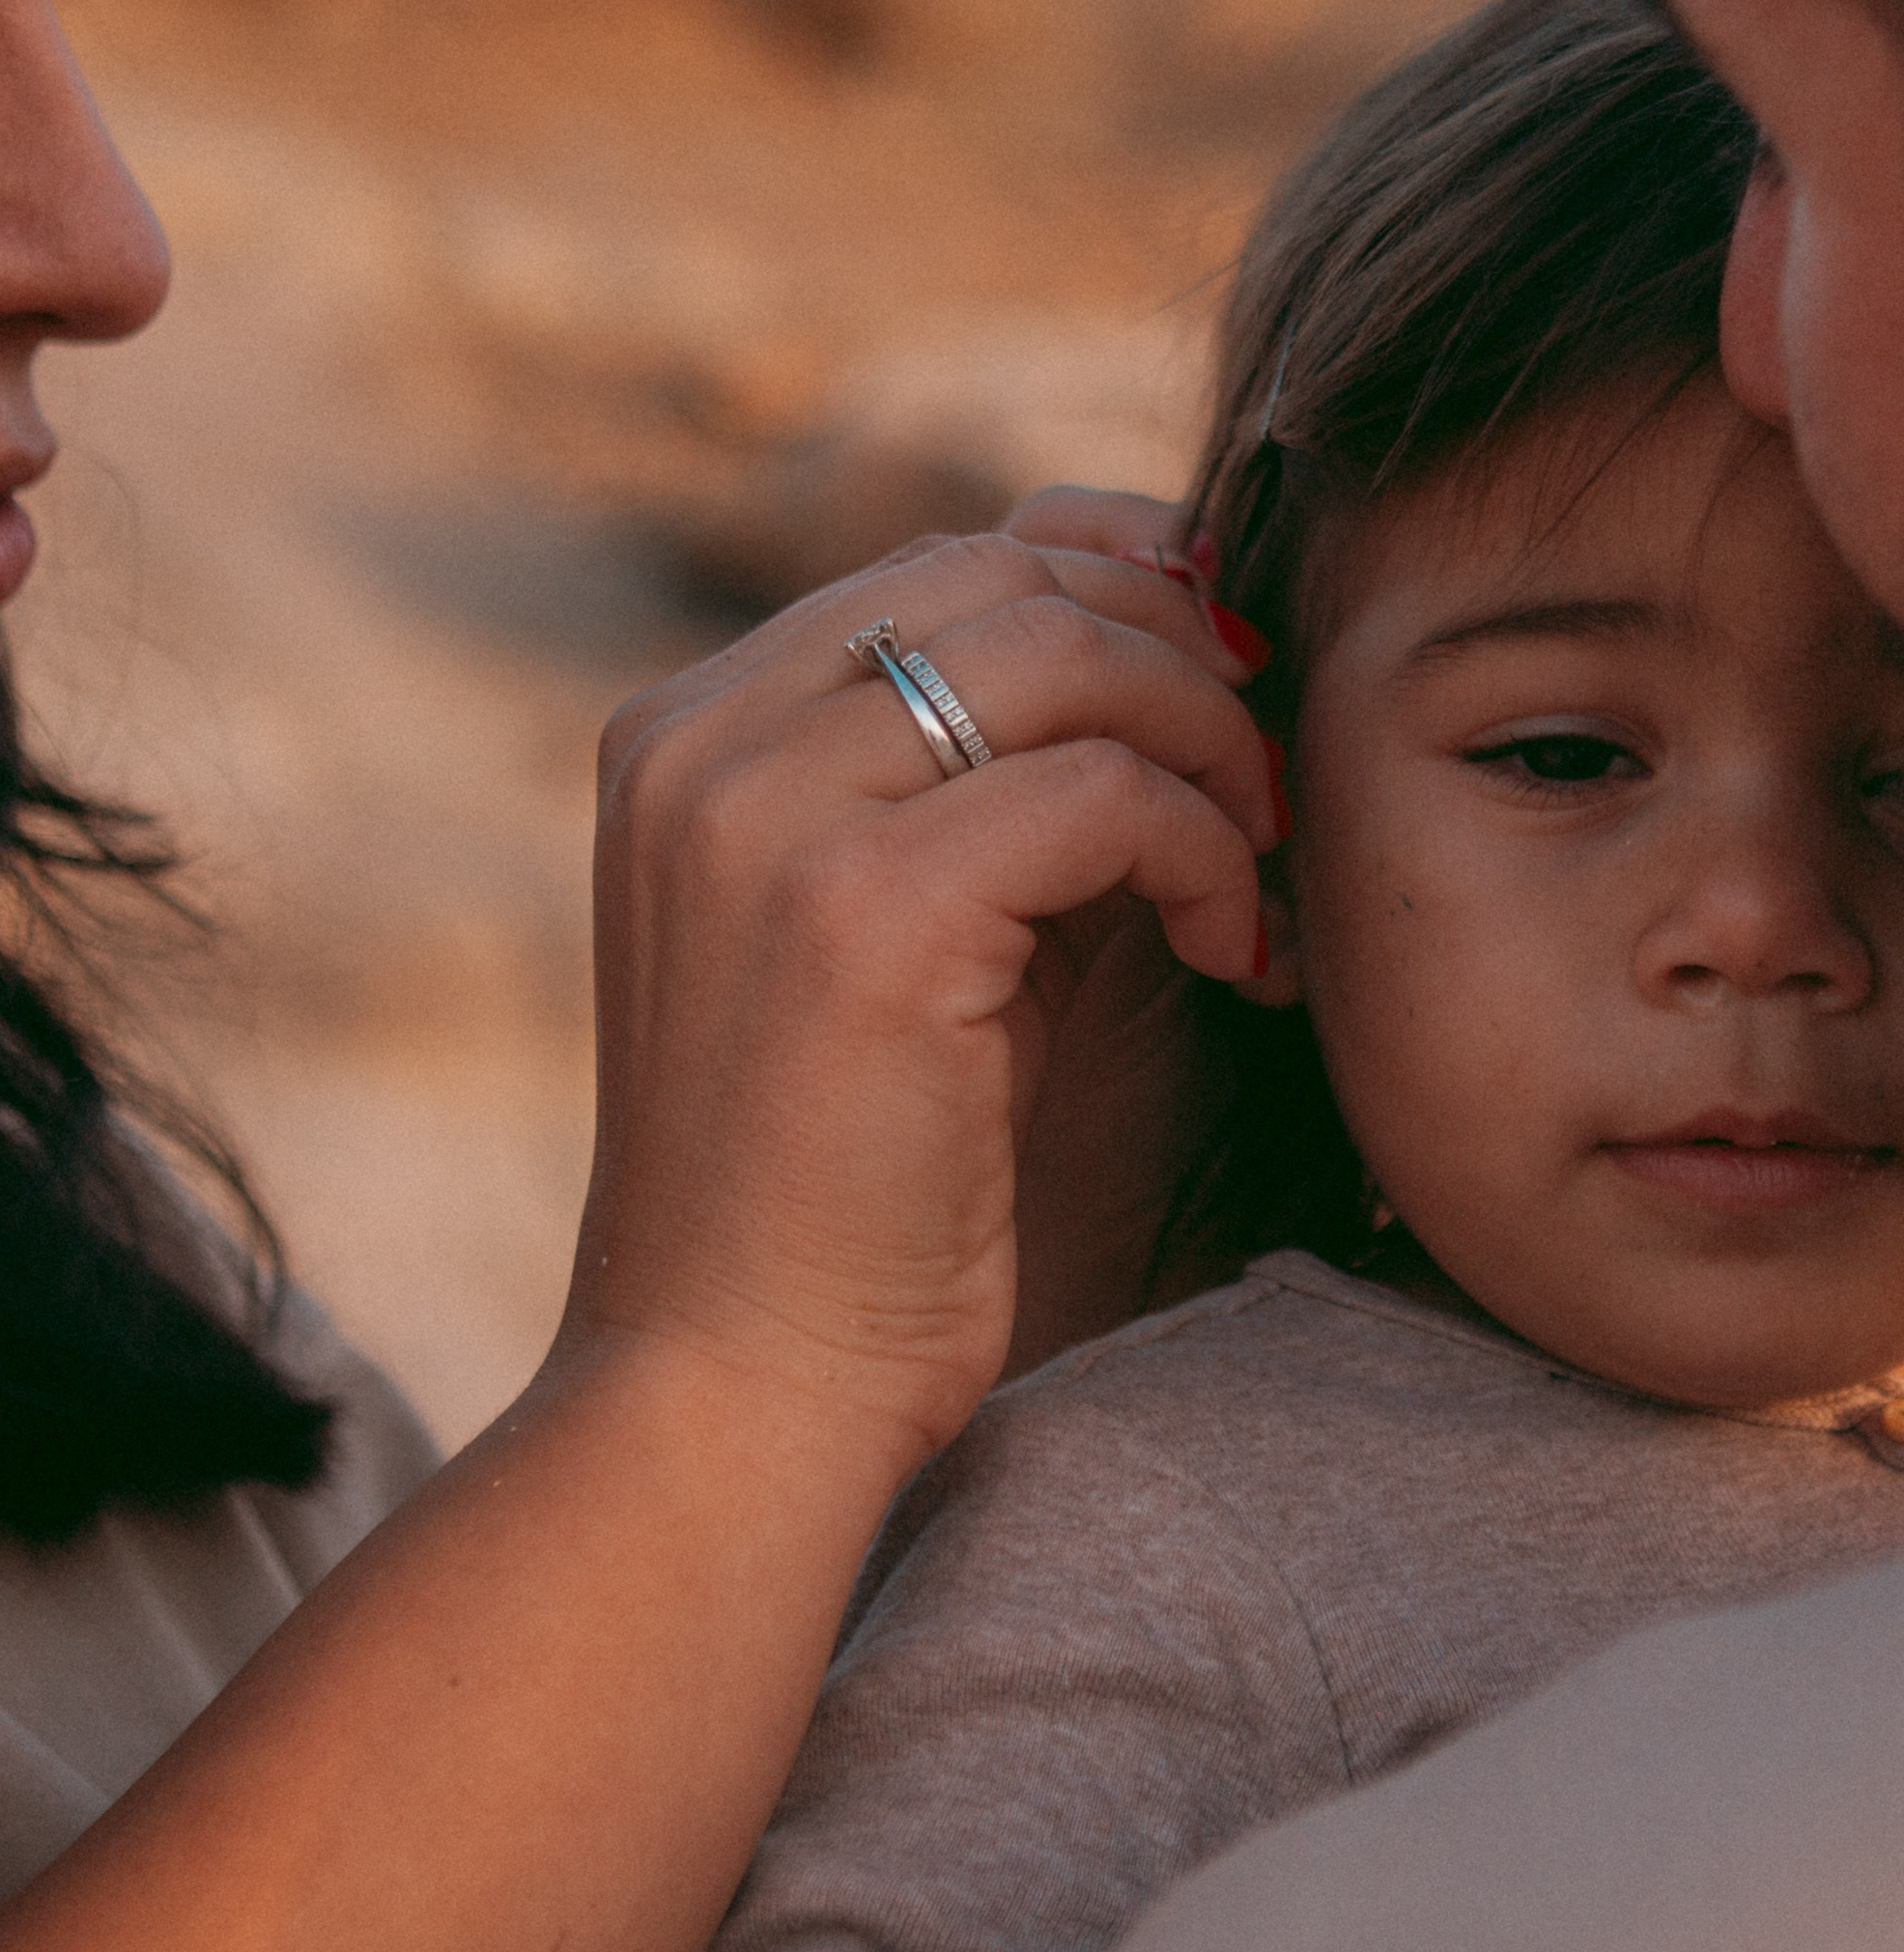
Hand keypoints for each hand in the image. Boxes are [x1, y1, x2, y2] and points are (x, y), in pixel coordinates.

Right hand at [560, 524, 1276, 1478]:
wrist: (736, 1387)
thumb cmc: (832, 1192)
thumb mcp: (882, 939)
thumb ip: (964, 789)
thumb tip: (1164, 650)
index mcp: (682, 735)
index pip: (938, 564)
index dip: (1113, 590)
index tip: (1223, 686)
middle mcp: (701, 743)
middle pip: (1007, 571)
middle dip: (1177, 650)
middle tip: (1268, 776)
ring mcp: (767, 814)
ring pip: (1066, 650)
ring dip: (1208, 741)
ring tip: (1255, 863)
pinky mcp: (866, 908)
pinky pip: (1107, 791)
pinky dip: (1204, 851)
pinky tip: (1228, 952)